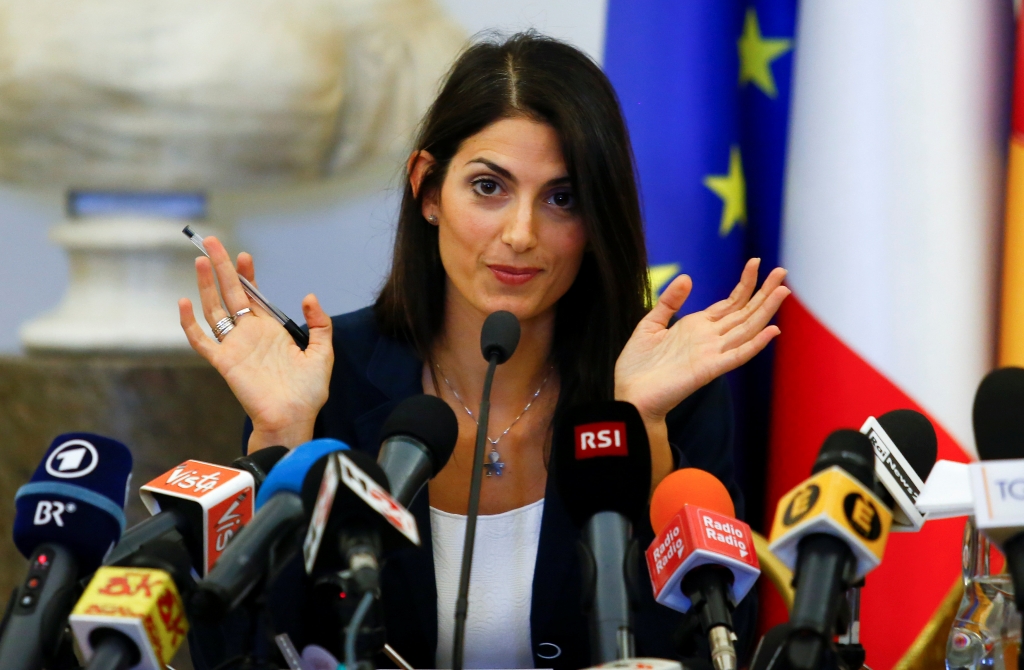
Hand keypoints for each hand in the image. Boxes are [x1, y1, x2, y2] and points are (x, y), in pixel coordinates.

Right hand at [178, 236, 333, 448]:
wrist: (294, 417)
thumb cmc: (308, 391)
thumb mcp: (322, 351)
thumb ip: (320, 323)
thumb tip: (309, 296)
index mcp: (269, 330)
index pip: (253, 296)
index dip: (248, 276)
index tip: (245, 255)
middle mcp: (249, 334)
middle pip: (230, 294)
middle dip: (222, 267)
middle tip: (212, 242)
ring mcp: (234, 346)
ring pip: (214, 309)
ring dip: (206, 285)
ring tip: (201, 260)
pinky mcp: (223, 362)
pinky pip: (201, 340)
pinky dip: (189, 323)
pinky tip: (184, 302)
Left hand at [615, 259, 789, 424]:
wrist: (630, 395)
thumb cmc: (638, 366)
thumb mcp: (650, 325)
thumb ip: (669, 302)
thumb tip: (688, 278)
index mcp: (697, 326)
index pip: (730, 303)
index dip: (745, 284)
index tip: (757, 262)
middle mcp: (709, 338)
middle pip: (744, 312)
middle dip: (763, 292)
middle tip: (782, 271)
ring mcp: (712, 353)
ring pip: (746, 329)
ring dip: (765, 311)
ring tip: (783, 291)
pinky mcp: (708, 369)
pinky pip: (736, 356)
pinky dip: (755, 344)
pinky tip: (771, 331)